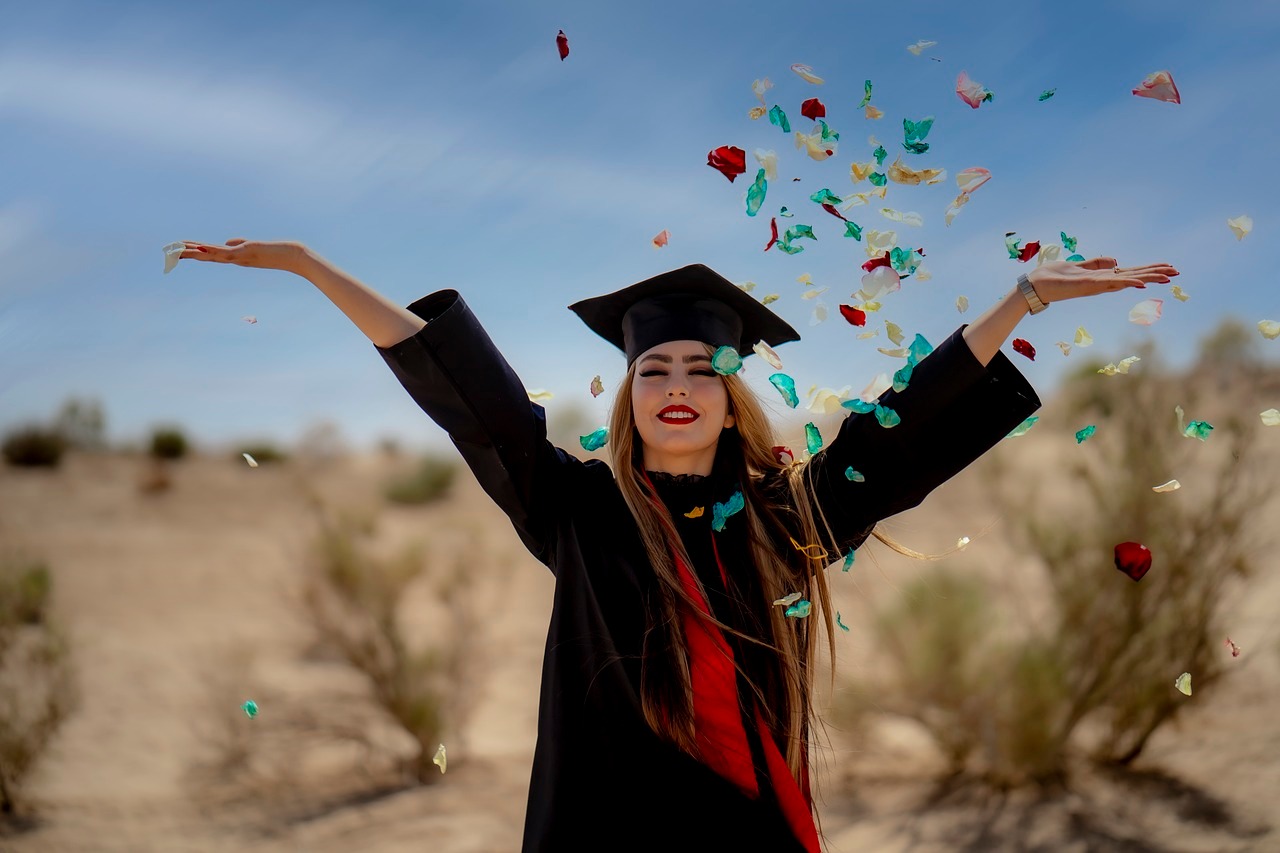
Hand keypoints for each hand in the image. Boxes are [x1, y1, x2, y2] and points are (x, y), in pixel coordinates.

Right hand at [179, 239, 307, 272]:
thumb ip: (238, 244)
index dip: (194, 252)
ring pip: (212, 254)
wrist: (292, 256)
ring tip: (178, 250)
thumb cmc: (275, 252)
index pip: (209, 254)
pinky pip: (225, 252)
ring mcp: (239, 256)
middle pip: (206, 256)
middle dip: (188, 254)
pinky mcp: (246, 253)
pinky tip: (201, 248)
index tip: (178, 250)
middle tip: (169, 253)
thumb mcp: (252, 246)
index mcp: (234, 256)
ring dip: (195, 252)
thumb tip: (227, 242)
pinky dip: (212, 250)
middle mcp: (234, 258)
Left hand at [1027, 256, 1177, 304]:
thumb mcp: (1079, 266)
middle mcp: (1103, 282)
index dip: (1148, 270)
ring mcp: (1097, 285)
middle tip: (1177, 272)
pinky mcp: (1088, 285)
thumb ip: (1097, 263)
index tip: (1168, 268)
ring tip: (1168, 277)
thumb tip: (1115, 260)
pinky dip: (1126, 282)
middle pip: (1134, 276)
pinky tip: (1140, 283)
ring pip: (1128, 279)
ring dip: (1148, 278)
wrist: (1034, 286)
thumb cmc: (1054, 277)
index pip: (1130, 272)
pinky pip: (1111, 283)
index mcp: (1102, 277)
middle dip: (1155, 274)